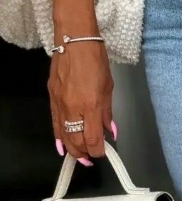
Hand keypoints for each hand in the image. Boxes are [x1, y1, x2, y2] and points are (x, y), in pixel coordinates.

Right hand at [47, 39, 115, 164]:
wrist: (74, 41)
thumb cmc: (96, 60)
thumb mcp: (108, 87)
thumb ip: (108, 113)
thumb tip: (110, 132)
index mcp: (91, 105)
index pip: (93, 139)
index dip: (98, 150)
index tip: (103, 153)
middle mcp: (73, 108)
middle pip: (76, 141)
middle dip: (84, 153)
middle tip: (91, 158)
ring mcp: (60, 103)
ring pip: (63, 135)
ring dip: (72, 149)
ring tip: (79, 156)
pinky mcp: (51, 98)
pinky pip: (54, 123)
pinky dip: (58, 137)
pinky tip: (62, 146)